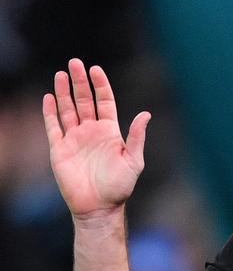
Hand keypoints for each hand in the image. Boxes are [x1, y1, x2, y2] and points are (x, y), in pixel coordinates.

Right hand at [43, 58, 150, 218]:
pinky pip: (53, 127)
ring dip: (63, 92)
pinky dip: (50, 112)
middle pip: (84, 100)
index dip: (100, 85)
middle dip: (79, 82)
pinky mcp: (59, 149)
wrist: (99, 207)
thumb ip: (136, 137)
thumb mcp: (133, 161)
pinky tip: (49, 97)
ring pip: (67, 110)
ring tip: (61, 74)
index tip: (95, 69)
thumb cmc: (119, 186)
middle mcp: (91, 131)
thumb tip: (146, 114)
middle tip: (74, 62)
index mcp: (110, 131)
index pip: (104, 101)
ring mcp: (74, 139)